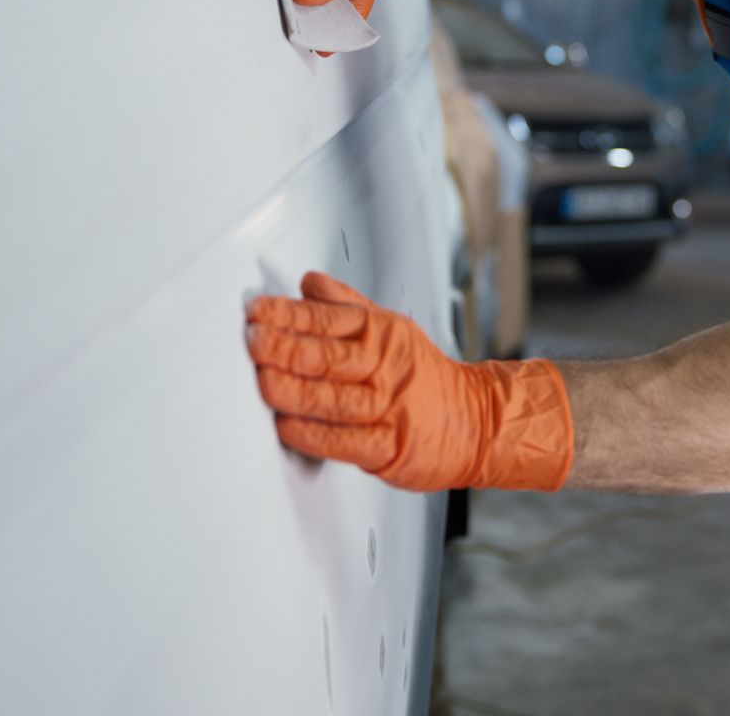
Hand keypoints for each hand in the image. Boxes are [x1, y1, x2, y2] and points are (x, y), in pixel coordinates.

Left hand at [245, 271, 572, 492]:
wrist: (477, 421)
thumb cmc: (425, 376)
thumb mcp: (391, 328)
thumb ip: (345, 306)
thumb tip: (310, 283)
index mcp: (383, 334)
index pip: (329, 319)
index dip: (288, 314)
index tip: (256, 312)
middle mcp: (384, 368)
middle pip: (329, 355)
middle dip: (285, 347)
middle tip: (252, 340)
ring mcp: (387, 408)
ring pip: (334, 398)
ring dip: (294, 389)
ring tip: (263, 379)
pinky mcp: (388, 448)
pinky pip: (345, 441)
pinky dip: (314, 434)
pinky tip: (288, 425)